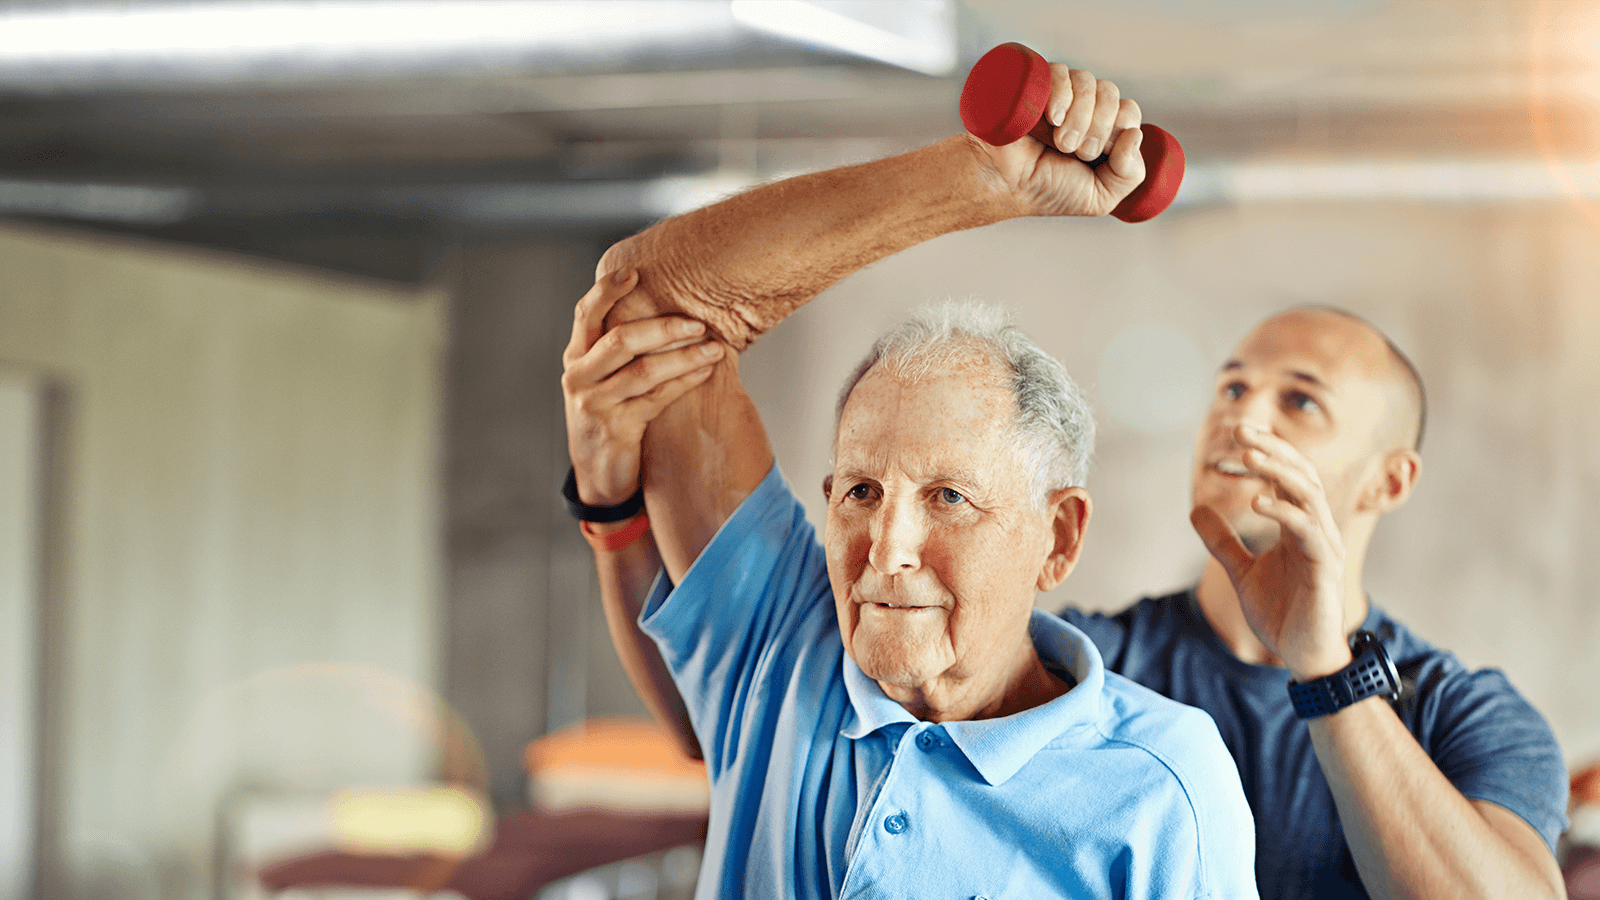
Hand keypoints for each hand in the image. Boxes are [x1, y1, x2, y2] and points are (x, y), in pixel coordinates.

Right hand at [561, 268, 724, 506]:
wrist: (599, 474)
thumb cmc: (608, 416)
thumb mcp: (602, 379)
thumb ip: (618, 348)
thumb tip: (662, 306)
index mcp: (575, 357)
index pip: (586, 314)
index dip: (607, 291)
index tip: (634, 272)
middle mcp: (579, 376)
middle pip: (621, 339)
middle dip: (663, 327)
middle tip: (698, 321)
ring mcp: (595, 403)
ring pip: (644, 370)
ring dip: (684, 356)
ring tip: (715, 347)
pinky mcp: (616, 428)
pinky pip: (657, 398)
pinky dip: (684, 382)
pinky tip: (705, 372)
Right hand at [970, 65, 1145, 217]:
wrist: (1005, 184)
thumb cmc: (1047, 190)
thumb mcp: (1100, 197)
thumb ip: (1131, 174)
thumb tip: (1135, 134)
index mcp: (1102, 129)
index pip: (1128, 111)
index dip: (1118, 131)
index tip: (1095, 156)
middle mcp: (1084, 106)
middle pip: (1111, 94)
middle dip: (1098, 128)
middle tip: (1075, 151)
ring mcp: (1061, 93)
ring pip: (1089, 82)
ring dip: (1079, 117)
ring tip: (1058, 141)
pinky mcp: (1037, 82)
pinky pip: (1062, 72)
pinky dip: (1062, 95)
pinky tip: (1051, 117)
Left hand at [1189, 424, 1351, 679]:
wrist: (1302, 657)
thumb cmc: (1281, 614)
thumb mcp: (1242, 572)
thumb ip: (1222, 542)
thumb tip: (1196, 509)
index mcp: (1299, 526)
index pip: (1288, 476)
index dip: (1267, 450)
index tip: (1239, 430)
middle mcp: (1316, 529)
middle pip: (1301, 475)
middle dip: (1272, 450)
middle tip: (1241, 431)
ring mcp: (1325, 547)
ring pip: (1309, 496)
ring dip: (1278, 472)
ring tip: (1248, 457)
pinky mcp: (1326, 569)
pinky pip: (1309, 532)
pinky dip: (1286, 513)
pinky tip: (1258, 503)